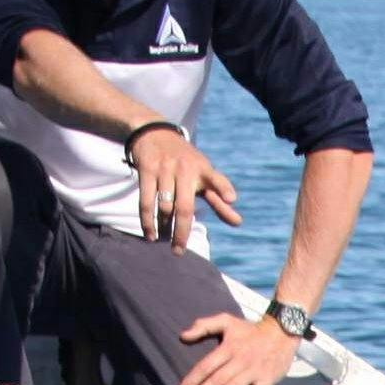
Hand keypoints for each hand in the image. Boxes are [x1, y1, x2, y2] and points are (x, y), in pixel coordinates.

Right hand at [129, 125, 240, 245]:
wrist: (154, 133)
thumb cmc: (186, 162)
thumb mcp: (203, 176)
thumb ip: (218, 200)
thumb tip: (238, 223)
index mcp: (203, 170)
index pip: (216, 179)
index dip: (223, 188)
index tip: (232, 198)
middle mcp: (185, 169)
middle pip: (184, 207)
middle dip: (182, 232)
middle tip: (179, 251)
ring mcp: (165, 169)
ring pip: (164, 206)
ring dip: (163, 228)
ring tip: (164, 242)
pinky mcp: (147, 169)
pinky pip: (146, 200)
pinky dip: (147, 221)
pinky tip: (150, 235)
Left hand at [174, 311, 295, 384]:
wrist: (282, 330)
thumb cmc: (251, 329)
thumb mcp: (226, 321)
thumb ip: (204, 325)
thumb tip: (183, 336)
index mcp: (228, 347)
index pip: (206, 366)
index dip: (192, 380)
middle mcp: (240, 360)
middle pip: (216, 380)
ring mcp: (254, 371)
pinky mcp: (268, 379)